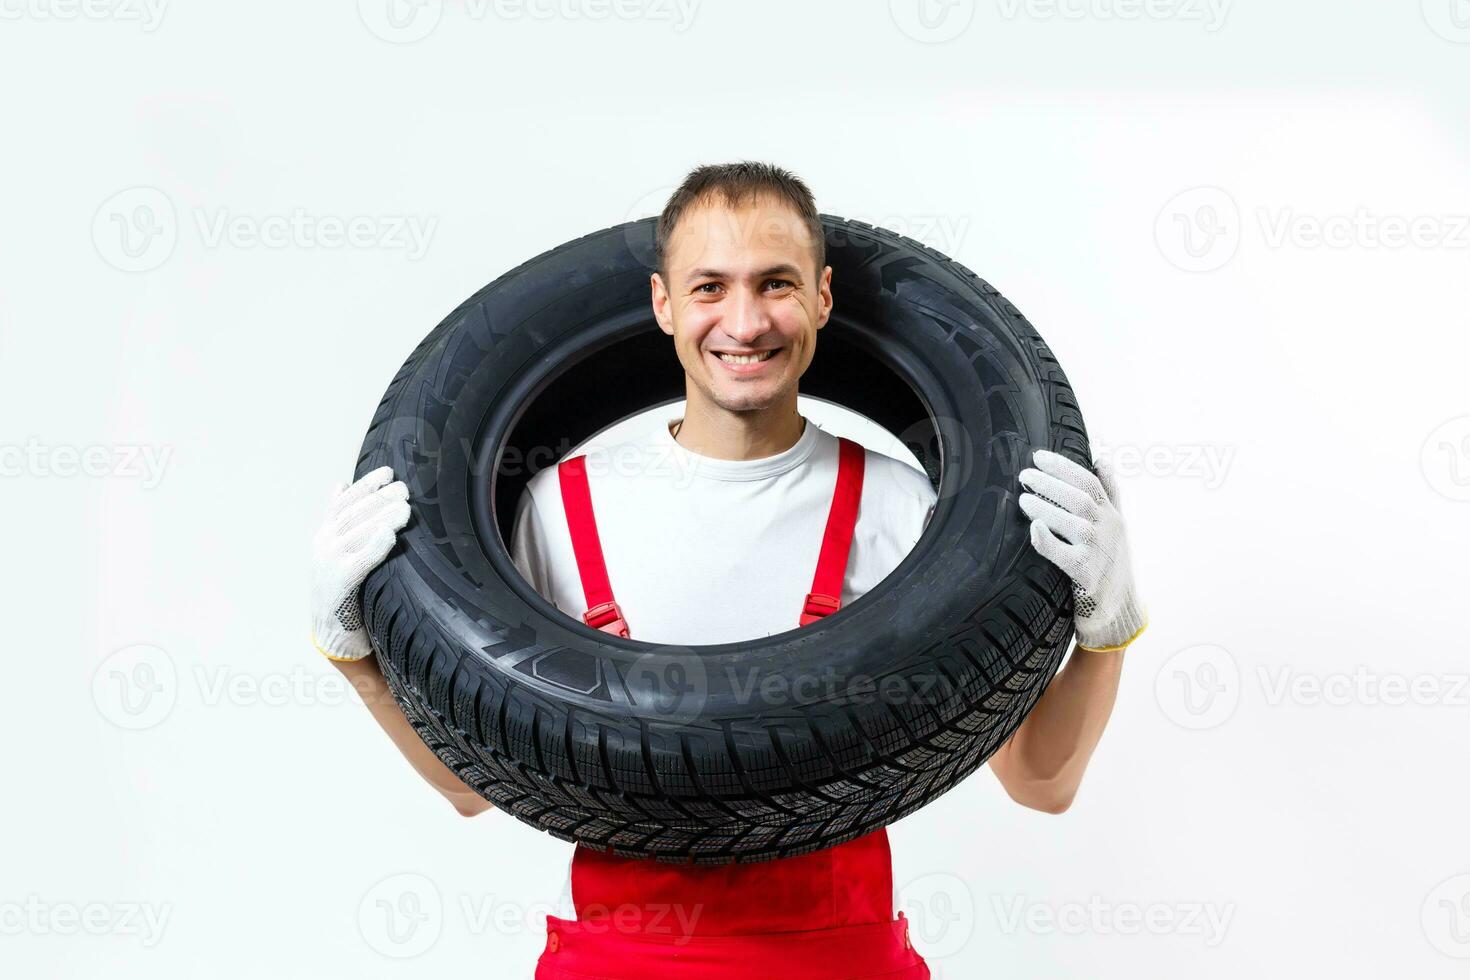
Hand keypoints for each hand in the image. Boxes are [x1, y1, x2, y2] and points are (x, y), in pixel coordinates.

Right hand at [311, 466, 409, 661]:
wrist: (332, 634)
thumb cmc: (345, 591)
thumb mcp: (339, 551)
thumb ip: (339, 520)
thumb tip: (340, 485)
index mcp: (325, 535)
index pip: (344, 502)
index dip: (365, 486)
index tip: (388, 473)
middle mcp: (324, 546)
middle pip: (353, 515)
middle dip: (380, 499)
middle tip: (404, 489)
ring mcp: (328, 565)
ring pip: (357, 535)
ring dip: (382, 519)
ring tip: (404, 508)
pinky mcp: (339, 586)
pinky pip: (358, 562)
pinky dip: (374, 547)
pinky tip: (390, 536)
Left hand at [1019, 449, 1146, 652]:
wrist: (1118, 608)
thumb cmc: (1110, 562)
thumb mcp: (1116, 524)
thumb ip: (1110, 492)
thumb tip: (1102, 457)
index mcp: (1113, 515)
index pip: (1089, 482)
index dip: (1063, 466)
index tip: (1038, 456)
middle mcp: (1109, 530)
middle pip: (1078, 498)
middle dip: (1049, 483)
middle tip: (1024, 476)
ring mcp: (1099, 552)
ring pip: (1071, 521)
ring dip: (1045, 507)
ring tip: (1023, 499)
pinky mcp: (1086, 574)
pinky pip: (1063, 554)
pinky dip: (1047, 540)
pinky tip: (1034, 528)